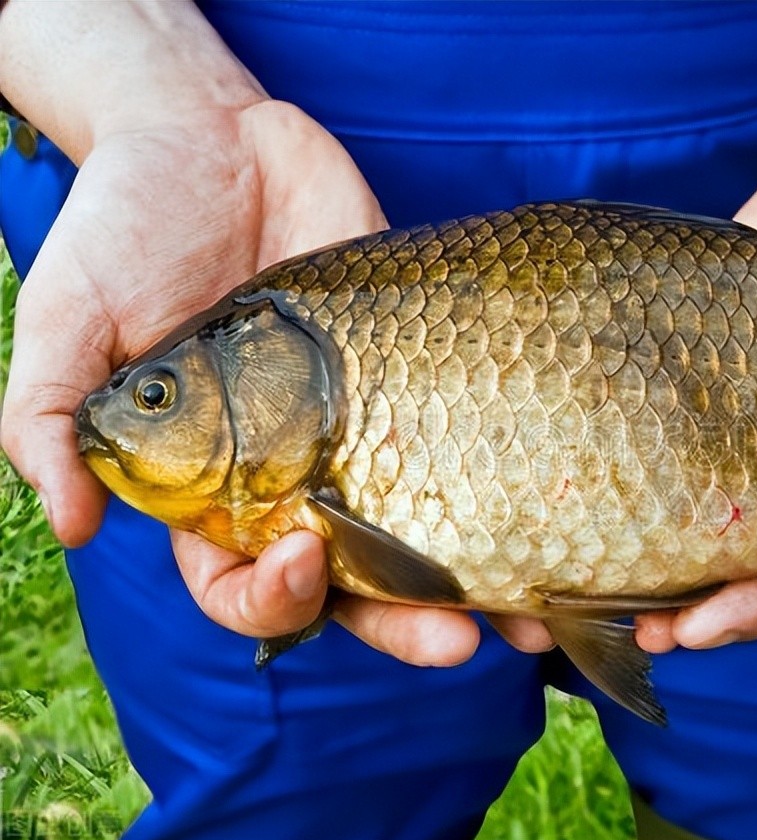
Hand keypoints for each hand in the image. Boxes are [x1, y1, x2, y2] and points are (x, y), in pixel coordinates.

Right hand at [0, 3, 491, 665]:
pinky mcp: (424, 376)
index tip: (303, 559)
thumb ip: (47, 416)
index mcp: (210, 488)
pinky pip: (474, 440)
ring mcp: (369, 428)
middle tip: (458, 641)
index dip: (273, 598)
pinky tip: (562, 506)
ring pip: (430, 532)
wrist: (213, 137)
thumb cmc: (124, 227)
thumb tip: (67, 521)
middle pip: (356, 586)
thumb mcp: (67, 316)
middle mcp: (297, 474)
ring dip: (482, 583)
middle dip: (405, 623)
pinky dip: (517, 484)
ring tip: (535, 613)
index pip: (243, 583)